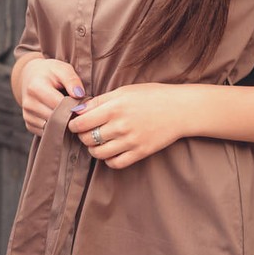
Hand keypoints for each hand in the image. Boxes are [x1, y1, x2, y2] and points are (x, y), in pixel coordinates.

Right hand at [19, 57, 84, 135]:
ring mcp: (27, 115)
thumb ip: (72, 79)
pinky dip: (56, 129)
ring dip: (63, 124)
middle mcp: (28, 103)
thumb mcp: (62, 69)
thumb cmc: (50, 72)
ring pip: (52, 128)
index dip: (74, 107)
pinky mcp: (29, 124)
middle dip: (69, 117)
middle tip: (79, 111)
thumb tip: (79, 95)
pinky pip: (47, 133)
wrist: (31, 77)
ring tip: (70, 114)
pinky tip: (60, 119)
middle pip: (55, 118)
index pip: (59, 105)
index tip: (84, 105)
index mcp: (35, 87)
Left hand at [66, 83, 184, 168]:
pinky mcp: (140, 152)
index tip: (75, 123)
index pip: (81, 122)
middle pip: (87, 138)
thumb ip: (100, 101)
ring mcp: (130, 141)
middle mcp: (120, 125)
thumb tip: (77, 110)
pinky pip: (115, 163)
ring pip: (98, 153)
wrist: (180, 109)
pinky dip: (108, 160)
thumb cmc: (151, 96)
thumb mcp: (123, 91)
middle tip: (85, 132)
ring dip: (93, 149)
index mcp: (114, 107)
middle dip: (82, 136)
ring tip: (97, 142)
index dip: (73, 124)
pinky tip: (111, 151)